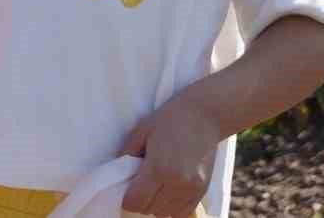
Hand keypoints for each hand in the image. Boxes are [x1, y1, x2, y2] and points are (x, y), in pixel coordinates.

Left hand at [119, 96, 219, 217]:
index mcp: (159, 168)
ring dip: (156, 205)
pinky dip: (172, 207)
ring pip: (166, 214)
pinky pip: (182, 213)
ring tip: (156, 186)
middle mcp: (177, 183)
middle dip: (141, 200)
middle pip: (150, 210)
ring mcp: (192, 189)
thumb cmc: (170, 119)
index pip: (135, 201)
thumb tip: (117, 175)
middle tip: (140, 184)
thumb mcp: (141, 132)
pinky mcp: (203, 191)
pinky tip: (169, 191)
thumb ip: (126, 155)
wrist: (206, 114)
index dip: (126, 198)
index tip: (126, 188)